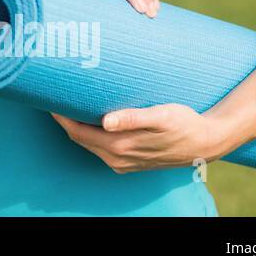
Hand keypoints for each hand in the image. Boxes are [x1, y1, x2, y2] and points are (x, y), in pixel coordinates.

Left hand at [49, 104, 230, 172]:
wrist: (206, 142)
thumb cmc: (184, 123)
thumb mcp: (161, 116)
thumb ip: (133, 119)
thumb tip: (106, 121)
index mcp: (119, 147)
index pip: (76, 131)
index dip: (60, 115)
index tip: (49, 95)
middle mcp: (117, 158)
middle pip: (78, 137)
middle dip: (64, 118)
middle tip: (55, 92)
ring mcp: (123, 162)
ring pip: (89, 142)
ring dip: (77, 125)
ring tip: (69, 101)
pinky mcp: (129, 161)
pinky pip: (101, 146)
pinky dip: (90, 132)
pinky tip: (92, 116)